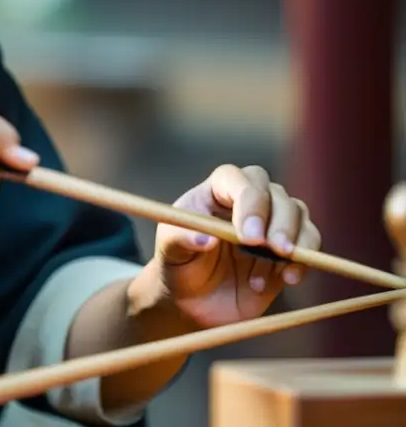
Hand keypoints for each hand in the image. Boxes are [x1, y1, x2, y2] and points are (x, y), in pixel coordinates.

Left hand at [148, 164, 321, 326]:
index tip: (250, 236)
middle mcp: (248, 200)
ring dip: (295, 241)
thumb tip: (205, 239)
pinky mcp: (288, 249)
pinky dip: (304, 261)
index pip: (238, 180)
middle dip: (280, 221)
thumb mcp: (169, 251)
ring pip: (299, 214)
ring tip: (278, 269)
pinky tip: (287, 279)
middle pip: (276, 194)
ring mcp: (272, 222)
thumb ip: (181, 240)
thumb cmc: (179, 264)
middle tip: (275, 249)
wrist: (195, 299)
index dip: (249, 202)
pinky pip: (309, 246)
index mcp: (217, 190)